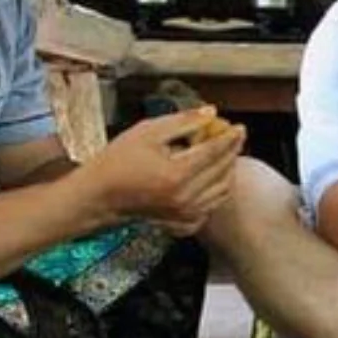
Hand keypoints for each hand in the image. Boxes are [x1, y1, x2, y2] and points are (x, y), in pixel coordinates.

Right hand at [83, 108, 244, 236]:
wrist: (98, 196)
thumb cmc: (117, 162)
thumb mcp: (147, 132)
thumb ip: (183, 122)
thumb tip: (211, 113)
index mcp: (178, 174)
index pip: (215, 152)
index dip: (230, 137)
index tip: (239, 127)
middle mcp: (186, 198)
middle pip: (223, 171)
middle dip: (231, 151)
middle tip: (233, 136)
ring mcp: (186, 215)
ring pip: (222, 191)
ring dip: (227, 170)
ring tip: (224, 153)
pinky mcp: (183, 224)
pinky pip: (211, 206)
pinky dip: (217, 190)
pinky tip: (212, 177)